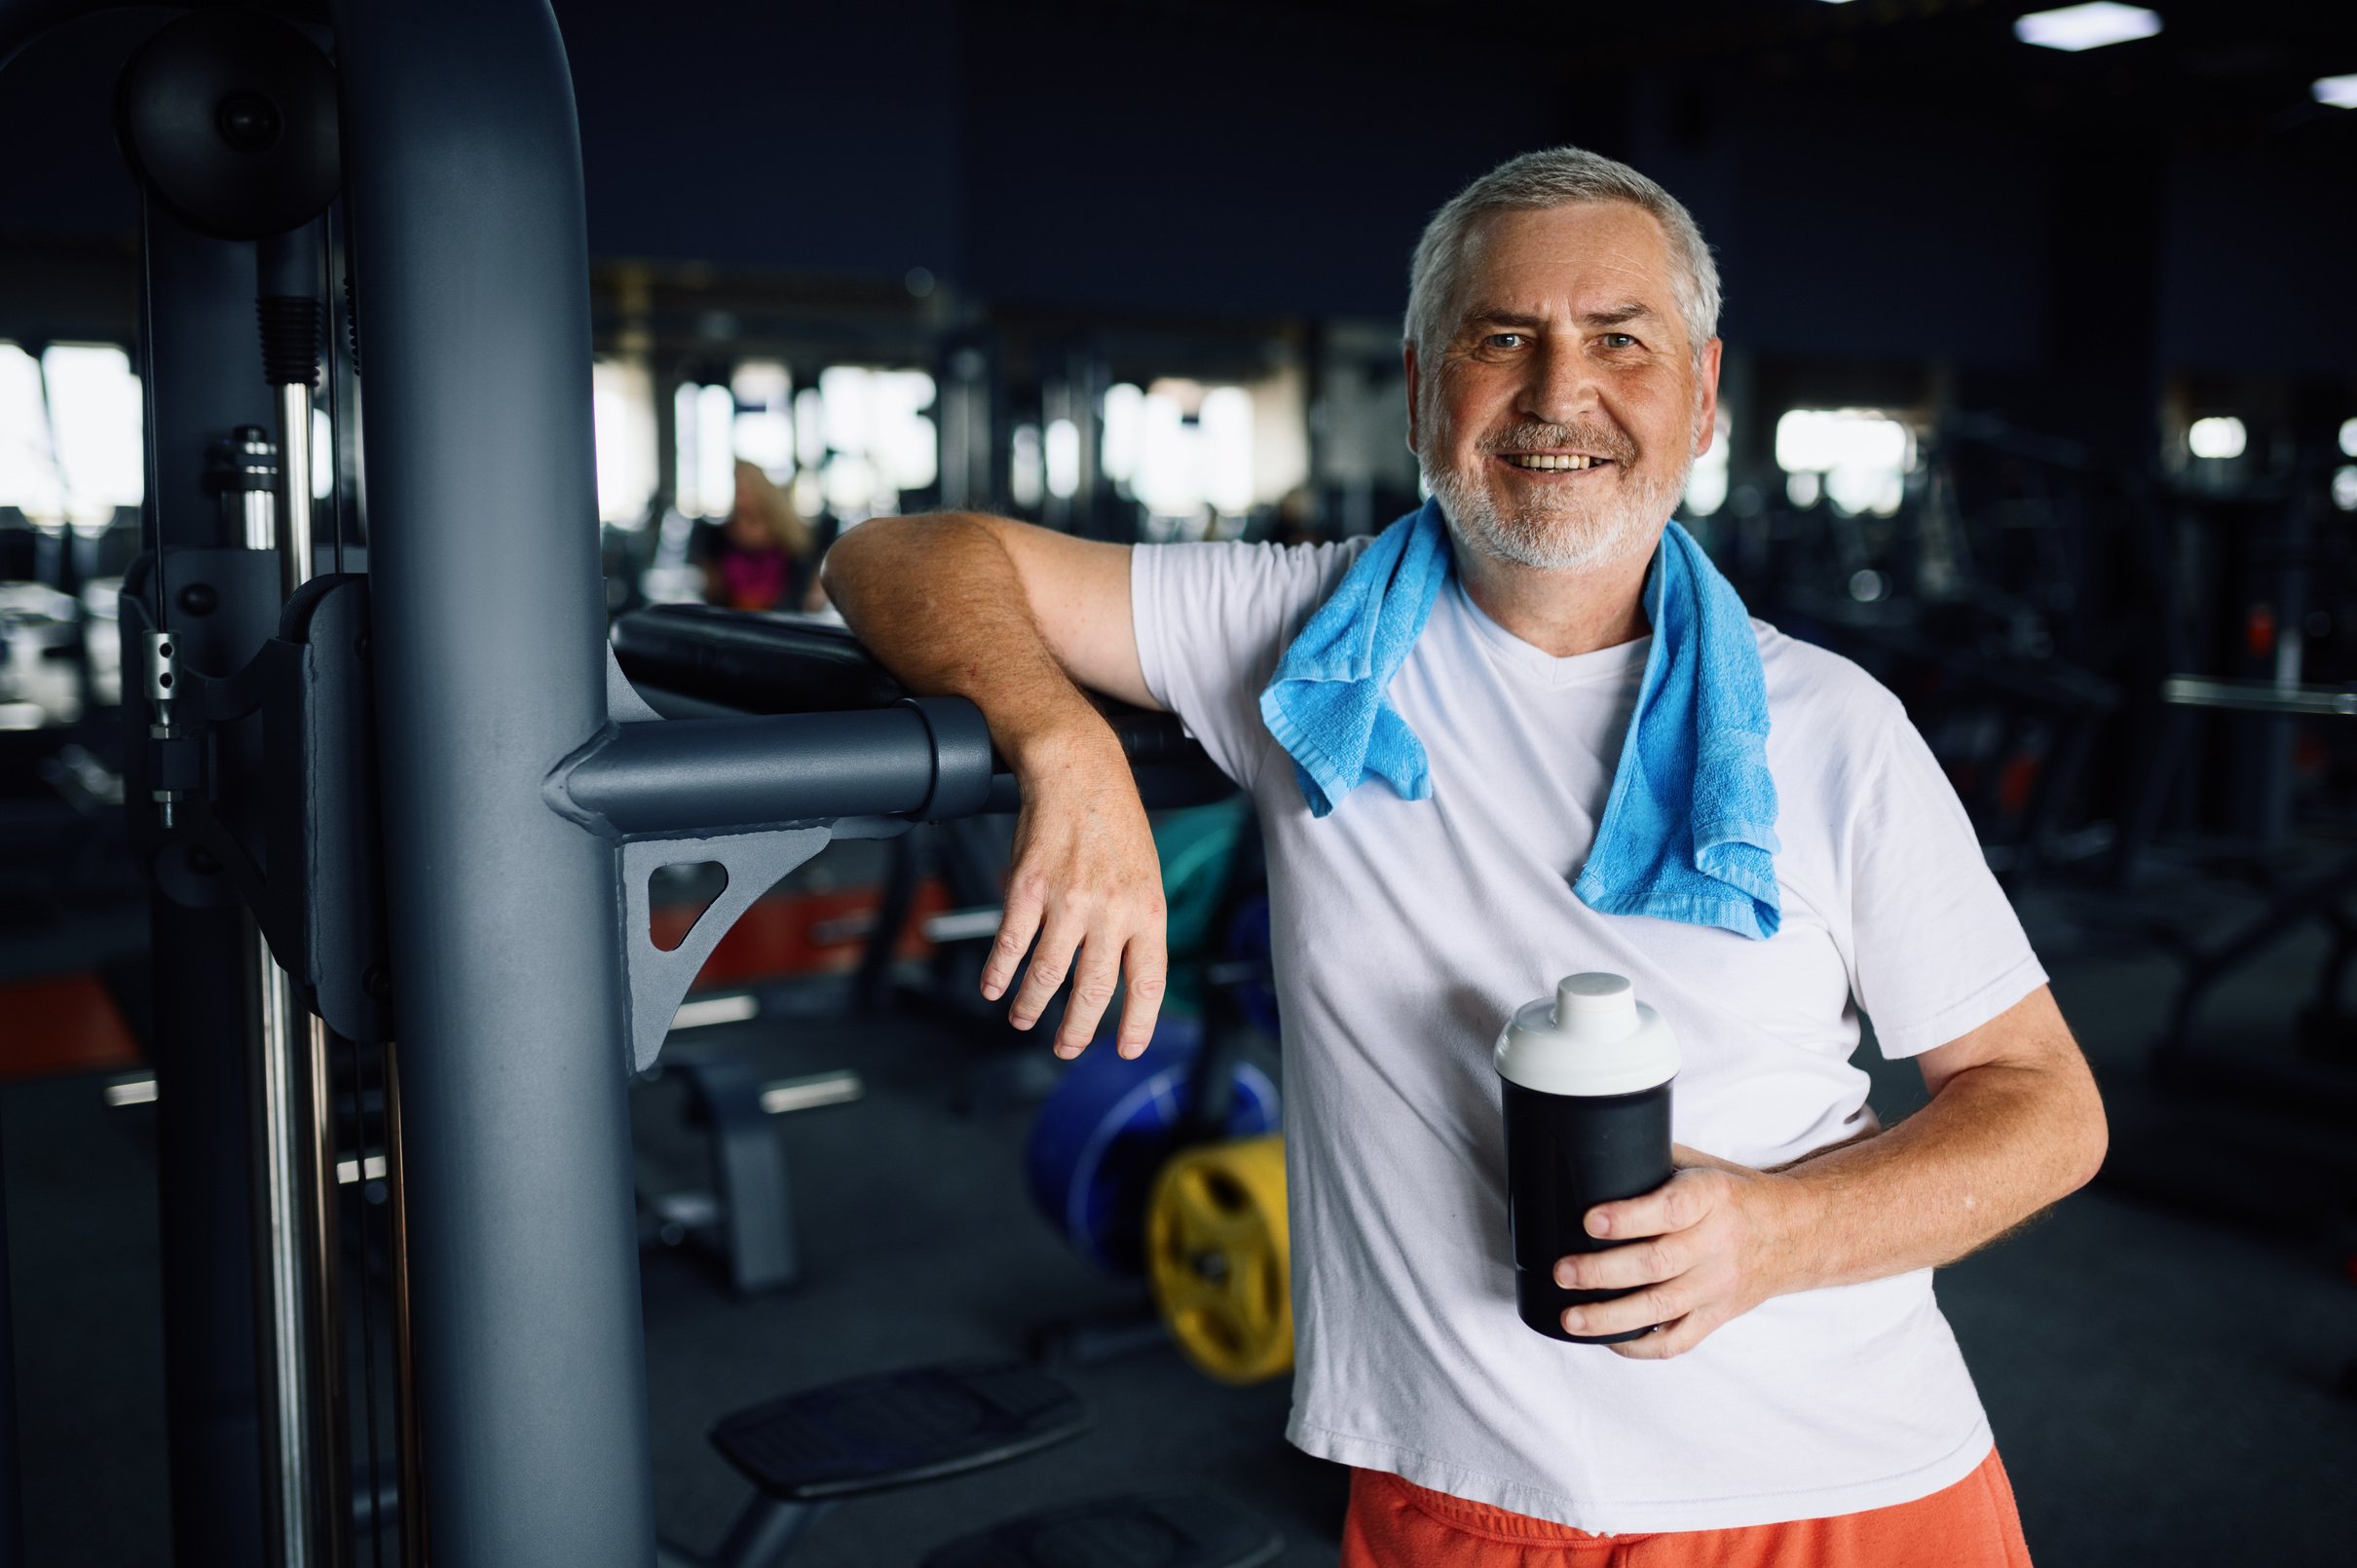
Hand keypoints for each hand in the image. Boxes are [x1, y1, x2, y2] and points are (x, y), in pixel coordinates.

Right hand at [982, 732, 1167, 1059]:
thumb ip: (1136, 923)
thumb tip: (1122, 972)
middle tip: (1065, 1048)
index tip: (1126, 1050)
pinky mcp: (1027, 888)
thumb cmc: (1113, 822)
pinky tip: (994, 988)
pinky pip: (1011, 946)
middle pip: (1093, 992)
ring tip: (1024, 1019)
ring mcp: (1067, 901)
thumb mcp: (1145, 873)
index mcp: (1148, 910)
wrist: (1078, 769)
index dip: (1137, 1024)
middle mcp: (1111, 911)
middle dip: (1077, 1031)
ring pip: (1047, 975)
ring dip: (1032, 1006)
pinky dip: (999, 974)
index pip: (1147, 983)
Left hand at [1553, 1145, 1815, 1359]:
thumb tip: (1591, 1157)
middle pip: (1657, 1263)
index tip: (1589, 1220)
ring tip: (1571, 1317)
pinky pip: (1679, 1340)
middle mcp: (1717, 1243)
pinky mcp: (1718, 1315)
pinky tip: (1609, 1340)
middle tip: (1563, 1271)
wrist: (1795, 1233)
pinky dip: (1642, 1347)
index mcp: (1712, 1197)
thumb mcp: (1702, 1166)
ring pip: (1662, 1307)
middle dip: (1602, 1271)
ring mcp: (1718, 1285)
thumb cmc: (1734, 1195)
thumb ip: (1654, 1163)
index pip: (1670, 1209)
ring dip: (1611, 1317)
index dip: (1628, 1217)